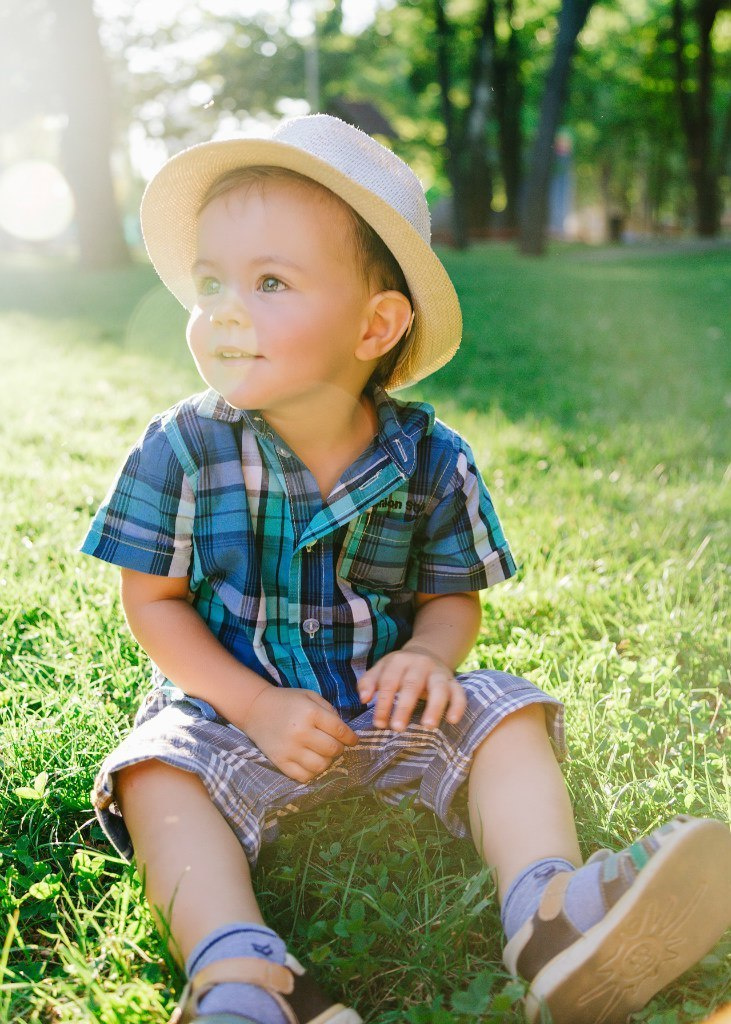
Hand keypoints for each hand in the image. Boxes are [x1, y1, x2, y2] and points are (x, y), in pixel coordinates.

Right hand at [238, 686, 357, 783]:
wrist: (255, 708)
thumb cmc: (287, 701)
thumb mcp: (310, 696)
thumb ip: (329, 711)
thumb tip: (344, 731)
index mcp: (310, 713)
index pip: (340, 731)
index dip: (351, 737)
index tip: (353, 740)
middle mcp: (301, 732)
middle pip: (332, 750)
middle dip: (339, 748)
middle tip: (336, 745)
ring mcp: (289, 749)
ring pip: (321, 766)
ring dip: (327, 761)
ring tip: (323, 753)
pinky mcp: (280, 762)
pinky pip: (304, 776)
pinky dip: (312, 772)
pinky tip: (311, 762)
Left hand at [357, 645, 466, 731]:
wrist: (427, 653)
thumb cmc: (399, 669)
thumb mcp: (381, 669)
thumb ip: (368, 682)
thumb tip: (363, 698)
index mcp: (399, 661)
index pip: (389, 682)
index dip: (383, 704)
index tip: (379, 724)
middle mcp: (420, 664)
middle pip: (412, 685)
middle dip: (404, 707)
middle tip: (397, 728)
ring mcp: (438, 673)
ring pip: (438, 688)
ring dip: (434, 707)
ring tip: (428, 726)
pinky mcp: (453, 682)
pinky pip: (459, 693)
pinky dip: (458, 706)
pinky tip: (452, 720)